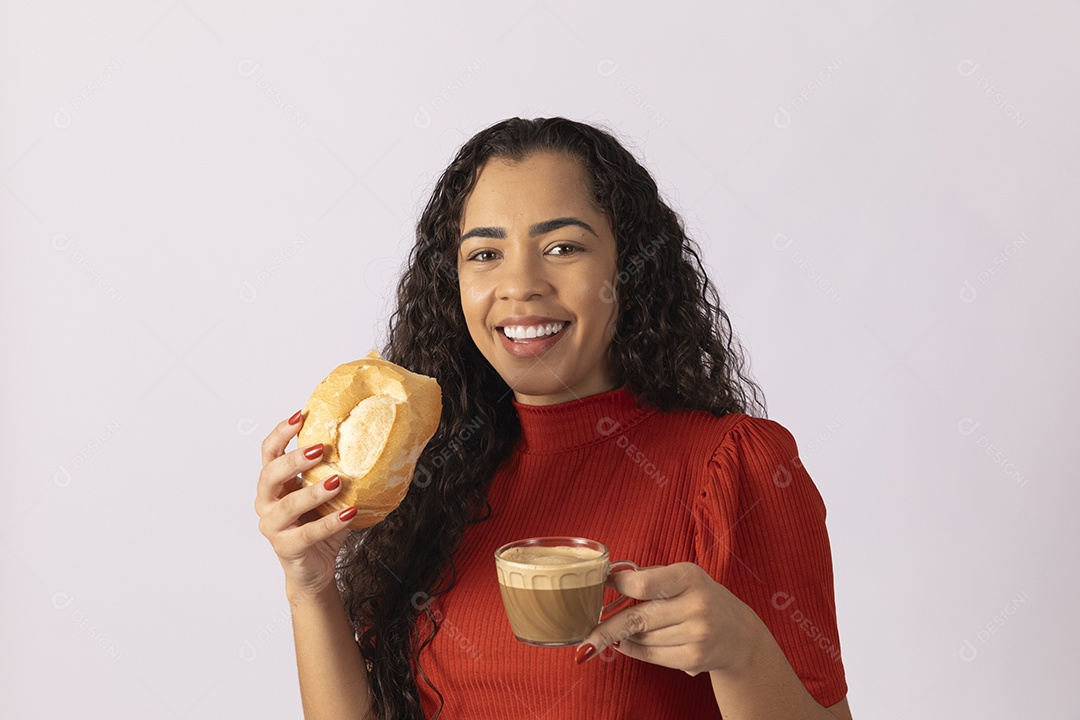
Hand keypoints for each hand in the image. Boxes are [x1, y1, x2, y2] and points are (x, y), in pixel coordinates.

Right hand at [255, 411, 354, 600]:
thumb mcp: (326, 494)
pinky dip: (330, 522)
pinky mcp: (286, 547)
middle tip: (319, 449)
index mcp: (273, 484)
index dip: (280, 433)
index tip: (299, 416)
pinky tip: (349, 513)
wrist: (315, 567)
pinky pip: (308, 533)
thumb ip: (334, 471)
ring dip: (313, 491)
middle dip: (294, 459)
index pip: (269, 453)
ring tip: (337, 481)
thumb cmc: (319, 525)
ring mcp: (273, 526)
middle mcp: (266, 502)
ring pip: (287, 505)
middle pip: (270, 474)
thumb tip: (367, 442)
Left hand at [576, 562, 755, 675]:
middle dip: (606, 627)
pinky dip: (633, 650)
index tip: (599, 585)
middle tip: (584, 634)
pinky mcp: (694, 658)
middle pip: (636, 618)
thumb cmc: (701, 598)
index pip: (644, 582)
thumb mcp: (684, 577)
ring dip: (624, 636)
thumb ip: (651, 577)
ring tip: (623, 630)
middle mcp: (696, 605)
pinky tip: (626, 644)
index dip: (617, 585)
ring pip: (641, 638)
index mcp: (690, 577)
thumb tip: (608, 581)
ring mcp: (697, 634)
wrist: (739, 635)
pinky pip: (650, 655)